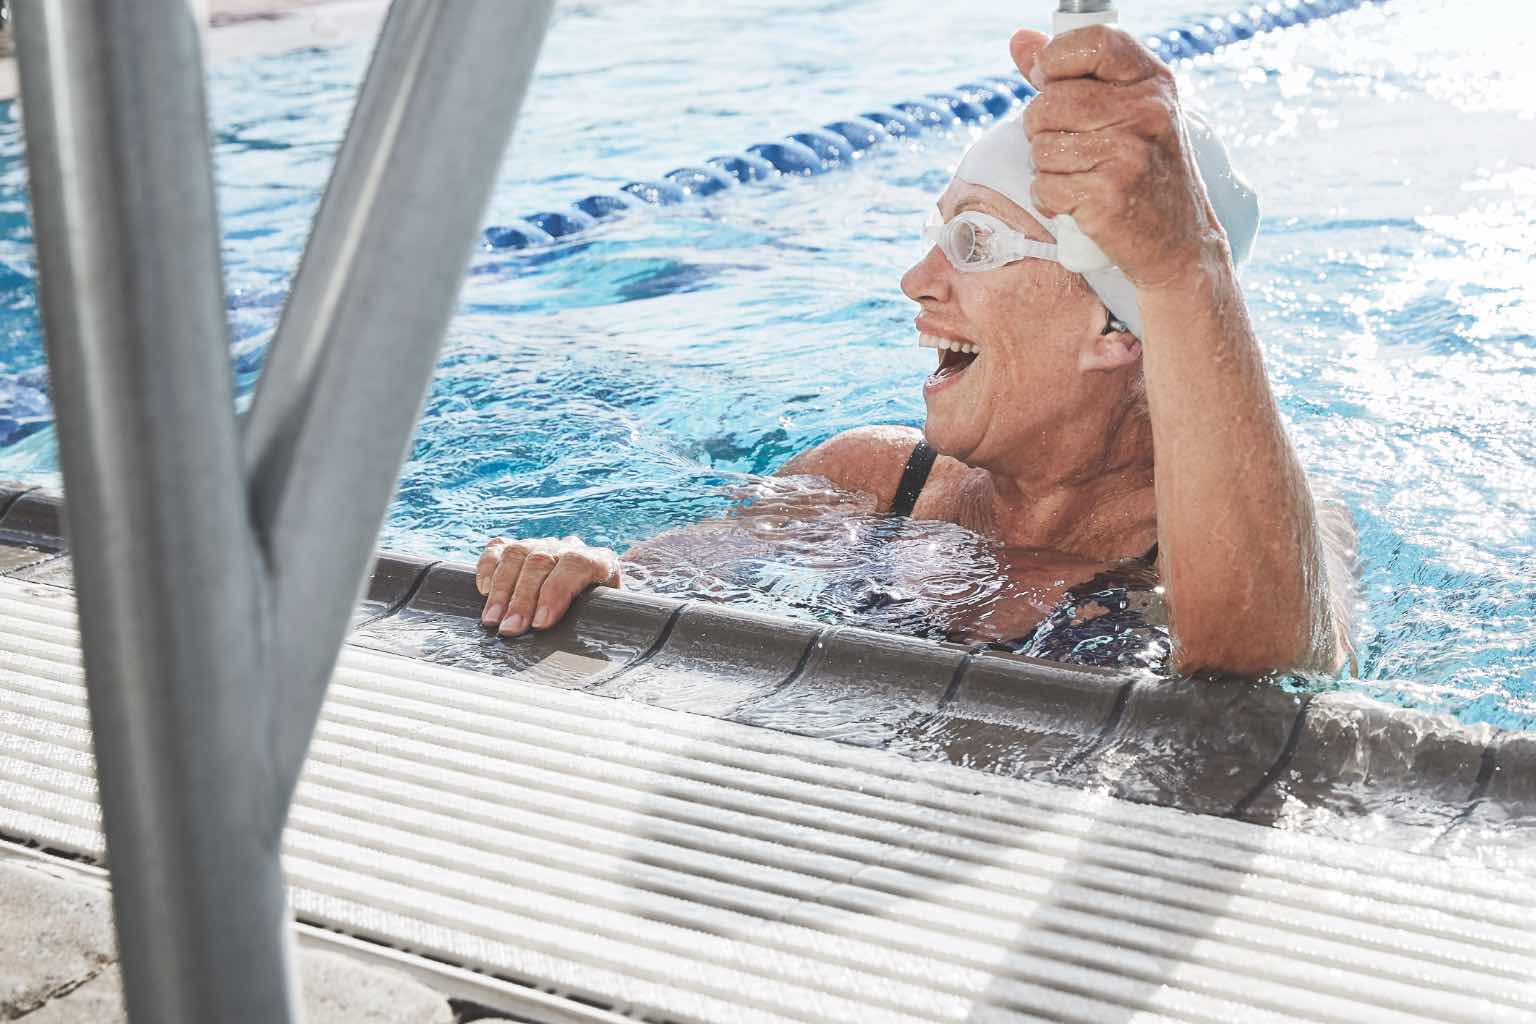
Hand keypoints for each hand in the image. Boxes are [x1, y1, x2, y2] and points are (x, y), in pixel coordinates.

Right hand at [475, 536, 621, 635]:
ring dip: (501, 589)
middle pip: (541, 562)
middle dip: (522, 599)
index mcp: (598, 561)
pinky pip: (498, 548)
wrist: (594, 591)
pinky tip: (483, 591)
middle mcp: (568, 547)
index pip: (576, 565)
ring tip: (492, 620)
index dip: (556, 592)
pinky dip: (488, 568)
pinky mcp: (519, 547)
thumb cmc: (598, 611)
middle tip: (510, 629)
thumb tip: (577, 646)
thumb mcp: (606, 616)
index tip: (541, 623)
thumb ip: (597, 621)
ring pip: (517, 554)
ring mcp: (542, 544)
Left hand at [1012, 26, 1226, 289]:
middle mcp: (1146, 111)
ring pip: (1041, 147)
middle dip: (1041, 128)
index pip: (1092, 42)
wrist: (1178, 241)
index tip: (1048, 79)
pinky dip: (1050, 200)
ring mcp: (1129, 153)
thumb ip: (1069, 76)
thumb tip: (1020, 41)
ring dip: (1046, 168)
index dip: (1055, 58)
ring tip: (1078, 177)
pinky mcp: (1109, 195)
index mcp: (1152, 82)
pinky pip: (1044, 187)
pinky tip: (1076, 202)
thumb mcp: (1124, 114)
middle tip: (1068, 148)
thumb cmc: (1144, 173)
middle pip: (1049, 101)